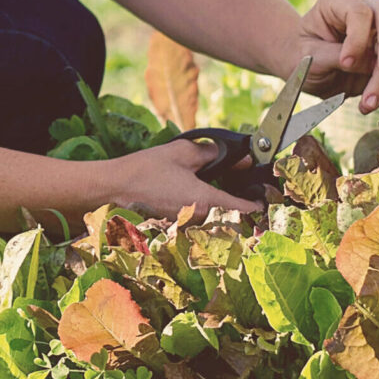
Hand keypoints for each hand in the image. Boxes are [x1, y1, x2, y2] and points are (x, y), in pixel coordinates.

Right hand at [109, 140, 261, 220]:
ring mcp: (183, 225)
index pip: (241, 208)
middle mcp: (197, 219)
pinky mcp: (172, 226)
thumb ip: (213, 153)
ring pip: (211, 220)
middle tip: (241, 191)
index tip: (263, 202)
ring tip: (218, 193)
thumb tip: (236, 155)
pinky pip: (195, 221)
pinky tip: (194, 198)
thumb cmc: (146, 169)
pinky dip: (200, 212)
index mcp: (205, 201)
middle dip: (237, 206)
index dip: (255, 205)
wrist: (115, 187)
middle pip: (228, 216)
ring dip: (218, 210)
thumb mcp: (183, 153)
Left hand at [288, 0, 378, 113]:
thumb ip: (334, 56)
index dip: (357, 37)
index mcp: (337, 3)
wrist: (301, 68)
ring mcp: (376, 33)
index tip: (346, 61)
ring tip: (367, 103)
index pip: (358, 12)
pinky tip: (368, 104)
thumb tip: (369, 64)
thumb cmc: (300, 55)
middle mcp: (363, 11)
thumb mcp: (308, 55)